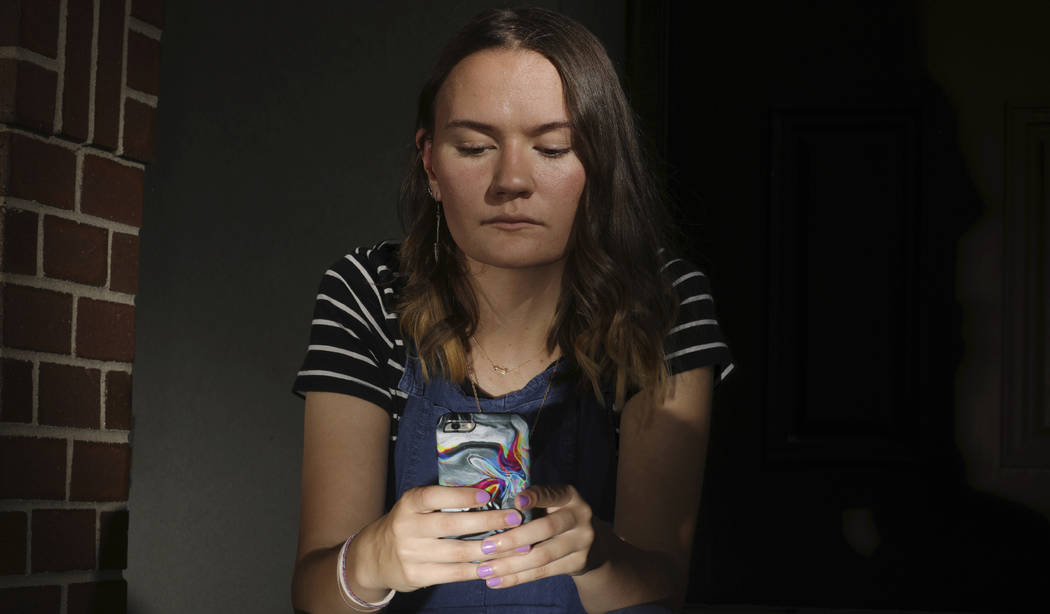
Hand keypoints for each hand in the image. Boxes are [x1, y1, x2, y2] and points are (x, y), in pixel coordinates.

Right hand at [353, 485, 525, 591]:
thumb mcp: (416, 506)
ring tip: (515, 543)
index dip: (462, 496)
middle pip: (452, 525)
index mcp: (409, 504)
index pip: (435, 496)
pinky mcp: (417, 575)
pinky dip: (477, 569)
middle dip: (488, 522)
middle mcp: (407, 527)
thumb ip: (443, 500)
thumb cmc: (408, 524)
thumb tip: (489, 491)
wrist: (374, 557)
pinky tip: (495, 564)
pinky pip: (454, 573)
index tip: (489, 495)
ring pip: (458, 552)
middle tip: (515, 518)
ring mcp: (411, 554)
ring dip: (490, 549)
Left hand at [469, 484, 605, 588]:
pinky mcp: (578, 562)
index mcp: (569, 496)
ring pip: (542, 555)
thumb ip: (532, 504)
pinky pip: (543, 572)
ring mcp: (582, 541)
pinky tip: (497, 581)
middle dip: (513, 539)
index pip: (551, 494)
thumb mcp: (552, 504)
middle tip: (486, 547)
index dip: (534, 497)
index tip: (516, 501)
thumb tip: (492, 511)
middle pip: (545, 528)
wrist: (592, 544)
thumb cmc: (557, 517)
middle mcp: (580, 516)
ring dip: (510, 564)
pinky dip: (518, 577)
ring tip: (485, 569)